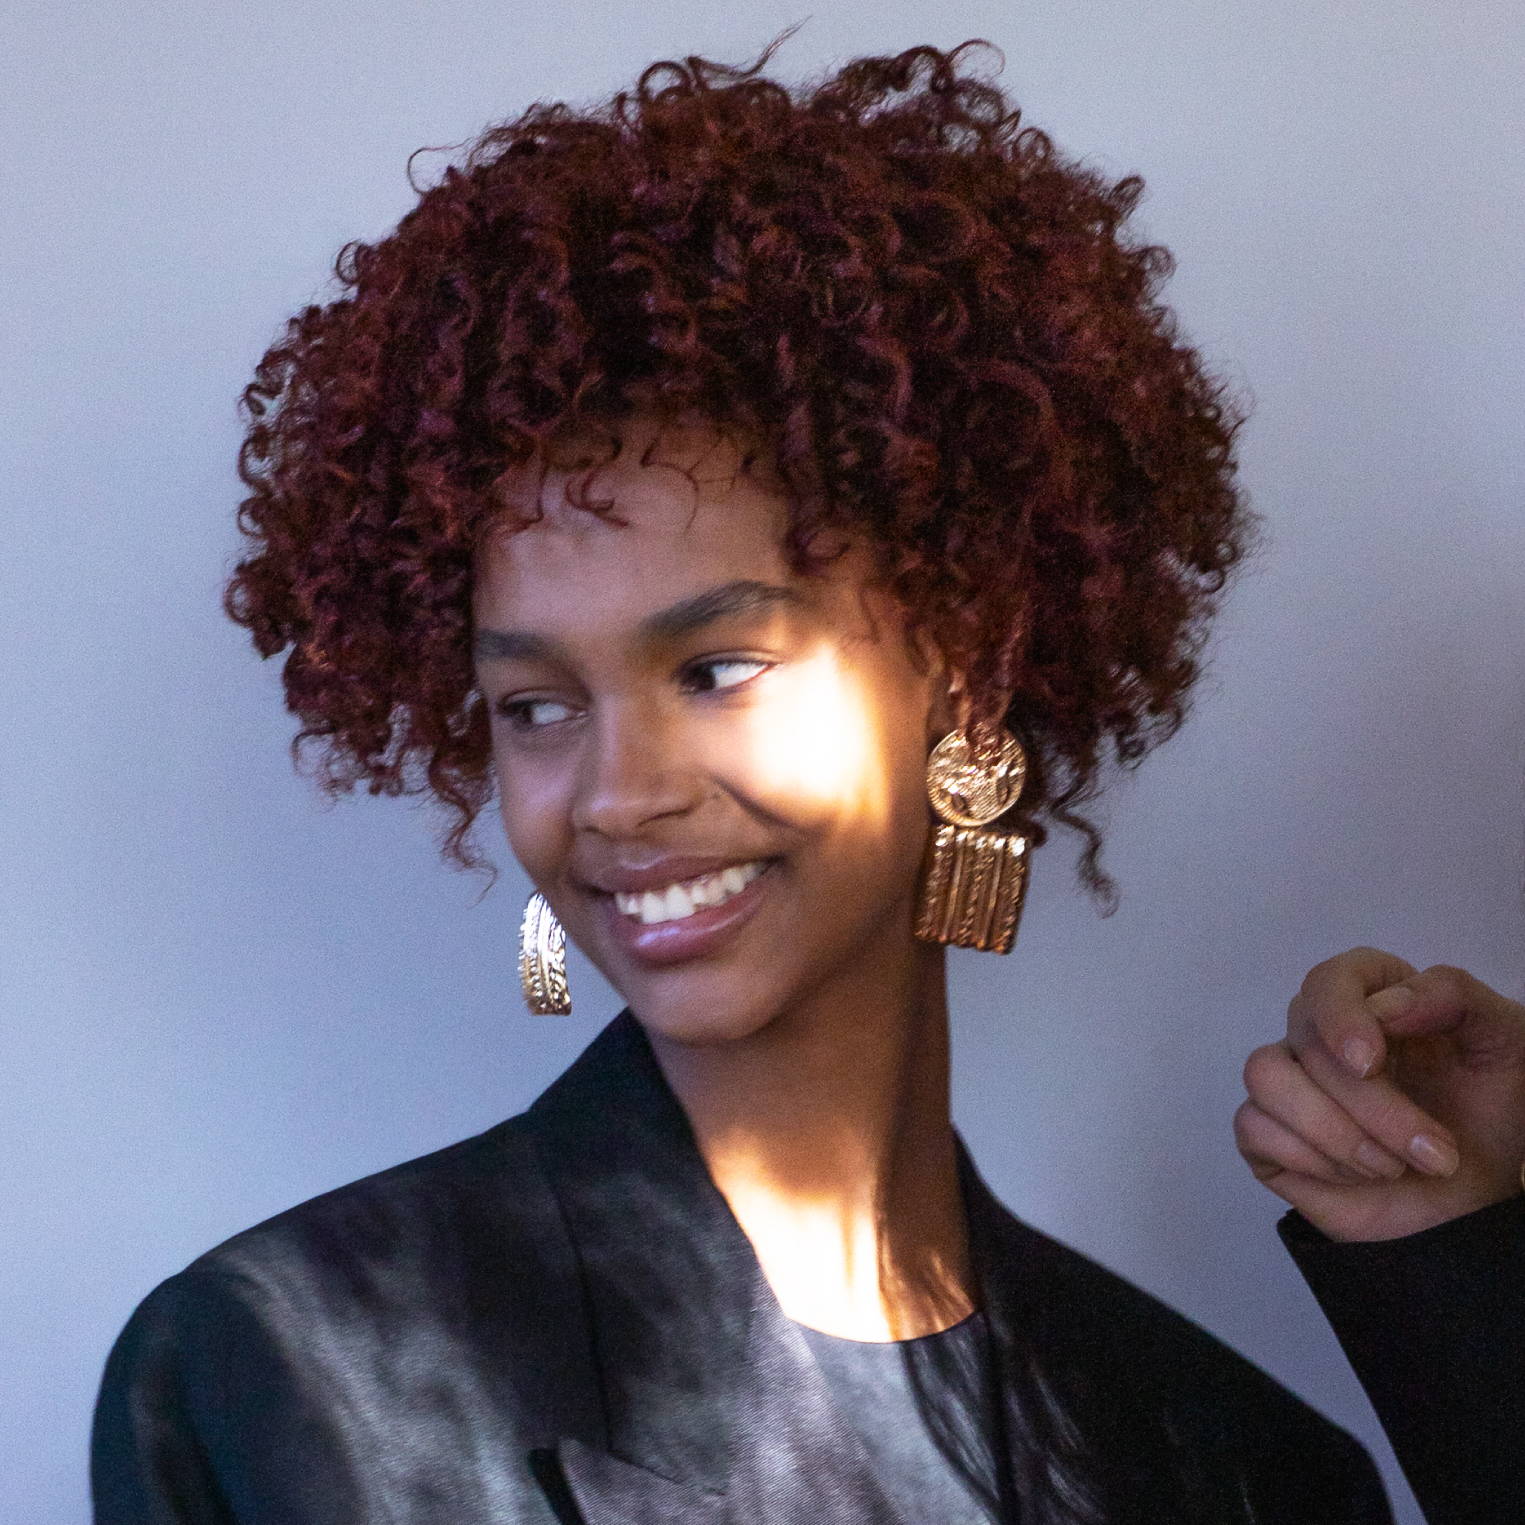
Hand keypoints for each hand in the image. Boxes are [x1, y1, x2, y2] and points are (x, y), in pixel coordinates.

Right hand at [1235, 947, 1524, 1241]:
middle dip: (1373, 1107)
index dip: (1340, 1015)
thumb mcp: (1503, 1042)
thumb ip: (1454, 998)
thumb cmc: (1487, 1114)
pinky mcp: (1266, 1132)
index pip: (1329, 979)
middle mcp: (1319, 1032)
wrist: (1473, 1197)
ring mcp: (1288, 1081)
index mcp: (1371, 997)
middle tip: (1434, 1154)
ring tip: (1391, 1168)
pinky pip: (1252, 1126)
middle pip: (1307, 1041)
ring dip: (1335, 1132)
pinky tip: (1353, 1176)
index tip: (1370, 1062)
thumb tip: (1384, 1005)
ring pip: (1266, 1076)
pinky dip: (1310, 1158)